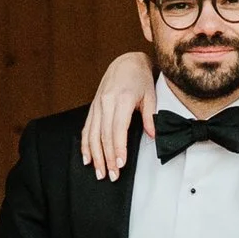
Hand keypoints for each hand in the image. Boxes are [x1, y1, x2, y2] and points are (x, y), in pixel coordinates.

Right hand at [81, 51, 156, 180]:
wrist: (126, 62)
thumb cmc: (140, 78)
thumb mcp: (150, 95)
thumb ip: (150, 116)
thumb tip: (152, 135)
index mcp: (121, 99)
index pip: (117, 129)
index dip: (118, 149)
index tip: (120, 164)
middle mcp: (106, 102)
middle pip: (103, 135)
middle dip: (107, 158)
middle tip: (111, 175)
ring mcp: (97, 105)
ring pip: (92, 134)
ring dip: (95, 156)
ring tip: (99, 172)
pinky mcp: (93, 107)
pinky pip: (87, 128)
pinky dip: (85, 145)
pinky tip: (87, 158)